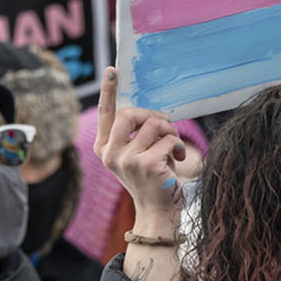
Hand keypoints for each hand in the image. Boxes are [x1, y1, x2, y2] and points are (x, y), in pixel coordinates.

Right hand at [94, 67, 186, 219]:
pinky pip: (167, 139)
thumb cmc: (151, 178)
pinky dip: (177, 146)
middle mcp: (109, 153)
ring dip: (169, 132)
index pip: (106, 113)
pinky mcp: (146, 165)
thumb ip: (135, 134)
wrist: (157, 211)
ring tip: (172, 147)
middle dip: (153, 115)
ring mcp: (126, 159)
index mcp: (103, 147)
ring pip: (153, 124)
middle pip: (130, 112)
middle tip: (166, 127)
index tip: (113, 69)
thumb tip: (151, 113)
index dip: (109, 89)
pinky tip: (177, 159)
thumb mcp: (136, 154)